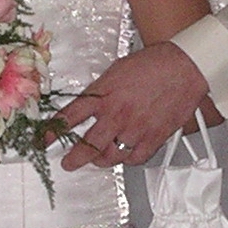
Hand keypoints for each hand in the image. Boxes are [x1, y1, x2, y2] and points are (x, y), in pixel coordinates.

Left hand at [57, 42, 214, 169]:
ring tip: (98, 159)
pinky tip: (126, 155)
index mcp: (103, 95)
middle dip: (74, 158)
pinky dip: (128, 160)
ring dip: (101, 160)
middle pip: (87, 145)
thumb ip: (101, 91)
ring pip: (110, 156)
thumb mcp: (116, 71)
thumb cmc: (153, 64)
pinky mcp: (154, 137)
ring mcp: (135, 129)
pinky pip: (135, 158)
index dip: (52, 131)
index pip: (69, 117)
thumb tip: (88, 103)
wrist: (184, 67)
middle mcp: (116, 115)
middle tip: (69, 163)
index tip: (43, 141)